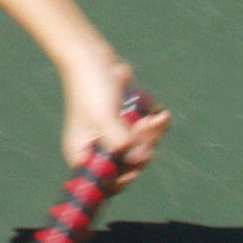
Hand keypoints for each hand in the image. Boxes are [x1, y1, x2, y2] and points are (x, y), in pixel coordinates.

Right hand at [60, 54, 168, 189]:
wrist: (94, 58)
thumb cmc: (91, 89)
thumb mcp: (104, 119)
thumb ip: (122, 143)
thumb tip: (142, 159)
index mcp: (83, 155)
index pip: (105, 183)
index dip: (123, 179)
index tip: (136, 165)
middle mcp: (98, 150)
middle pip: (129, 166)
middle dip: (141, 149)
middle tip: (142, 127)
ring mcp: (115, 137)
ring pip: (143, 150)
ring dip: (152, 136)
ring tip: (152, 118)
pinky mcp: (128, 124)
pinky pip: (149, 135)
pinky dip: (156, 126)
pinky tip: (159, 114)